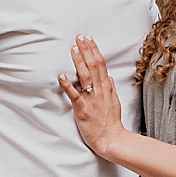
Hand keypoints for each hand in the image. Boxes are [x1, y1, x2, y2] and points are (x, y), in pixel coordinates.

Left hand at [58, 35, 125, 159]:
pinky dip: (67, 85)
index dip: (94, 50)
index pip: (101, 64)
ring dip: (78, 61)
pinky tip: (61, 75)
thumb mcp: (115, 103)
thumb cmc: (111, 123)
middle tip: (79, 37)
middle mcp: (100, 91)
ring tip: (72, 49)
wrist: (111, 139)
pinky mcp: (82, 110)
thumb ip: (111, 89)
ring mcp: (91, 100)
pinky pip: (74, 95)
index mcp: (107, 88)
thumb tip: (108, 78)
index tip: (88, 38)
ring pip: (85, 77)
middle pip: (93, 66)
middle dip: (86, 50)